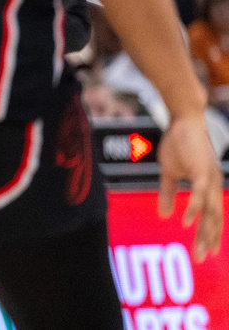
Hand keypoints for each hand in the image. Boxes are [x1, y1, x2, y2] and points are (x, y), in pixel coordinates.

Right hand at [157, 113, 223, 261]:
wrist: (183, 120)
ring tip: (200, 249)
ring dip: (205, 232)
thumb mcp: (170, 172)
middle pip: (214, 219)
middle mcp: (213, 185)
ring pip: (211, 212)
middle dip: (208, 240)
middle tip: (200, 259)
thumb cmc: (178, 143)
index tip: (205, 253)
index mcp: (208, 186)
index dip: (209, 234)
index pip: (212, 216)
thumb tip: (165, 215)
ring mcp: (210, 179)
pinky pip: (199, 195)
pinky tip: (186, 223)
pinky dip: (194, 210)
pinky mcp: (202, 171)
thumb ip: (168, 193)